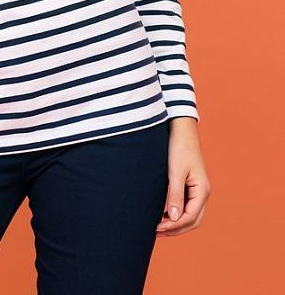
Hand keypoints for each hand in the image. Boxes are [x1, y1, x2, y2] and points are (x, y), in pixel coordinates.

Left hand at [155, 117, 210, 235]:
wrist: (181, 127)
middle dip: (176, 229)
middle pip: (192, 220)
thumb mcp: (175, 171)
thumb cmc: (179, 147)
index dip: (174, 226)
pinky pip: (186, 204)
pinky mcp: (191, 183)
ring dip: (176, 222)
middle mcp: (203, 192)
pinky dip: (176, 212)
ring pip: (190, 214)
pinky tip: (162, 212)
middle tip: (156, 231)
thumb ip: (175, 195)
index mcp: (202, 190)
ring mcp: (198, 188)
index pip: (190, 217)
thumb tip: (173, 219)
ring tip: (158, 225)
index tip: (157, 228)